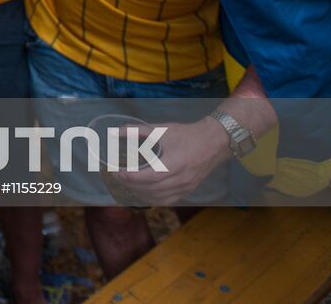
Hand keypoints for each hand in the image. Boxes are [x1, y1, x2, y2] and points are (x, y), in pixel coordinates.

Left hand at [111, 117, 228, 206]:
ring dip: (140, 193)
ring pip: (158, 198)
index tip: (117, 171)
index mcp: (175, 163)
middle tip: (118, 176)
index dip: (131, 177)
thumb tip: (116, 131)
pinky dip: (153, 198)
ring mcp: (186, 187)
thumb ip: (137, 131)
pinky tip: (143, 192)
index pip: (149, 177)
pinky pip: (168, 200)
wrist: (214, 141)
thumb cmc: (187, 134)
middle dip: (131, 185)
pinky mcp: (189, 190)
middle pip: (151, 189)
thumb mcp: (161, 129)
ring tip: (128, 184)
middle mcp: (181, 179)